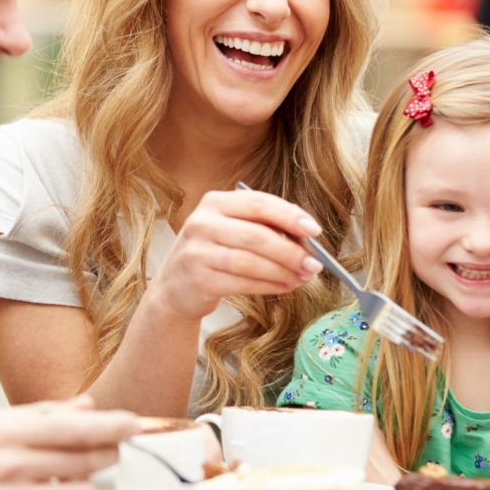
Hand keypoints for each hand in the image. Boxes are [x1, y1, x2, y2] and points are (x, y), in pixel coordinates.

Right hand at [0, 394, 138, 489]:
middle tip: (107, 451)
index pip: (76, 429)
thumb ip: (47, 414)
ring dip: (82, 486)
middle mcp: (9, 466)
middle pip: (85, 461)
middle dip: (106, 454)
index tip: (134, 424)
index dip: (111, 426)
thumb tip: (90, 406)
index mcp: (9, 432)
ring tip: (66, 478)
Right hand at [148, 189, 322, 321]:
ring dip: (283, 271)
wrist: (175, 287)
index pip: (258, 203)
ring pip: (251, 261)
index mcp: (214, 202)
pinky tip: (285, 287)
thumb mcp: (231, 230)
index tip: (314, 230)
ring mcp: (197, 251)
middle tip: (314, 263)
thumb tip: (307, 240)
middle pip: (257, 234)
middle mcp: (202, 222)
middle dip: (291, 251)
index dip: (290, 216)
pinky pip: (243, 282)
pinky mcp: (199, 279)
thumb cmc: (213, 254)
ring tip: (303, 278)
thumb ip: (264, 228)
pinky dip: (270, 286)